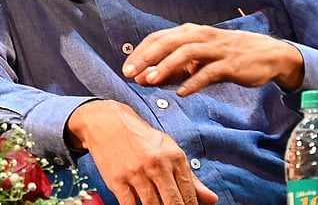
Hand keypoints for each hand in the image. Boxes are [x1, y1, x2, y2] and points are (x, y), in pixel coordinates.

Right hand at [67, 100, 217, 204]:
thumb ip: (190, 177)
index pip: (189, 194)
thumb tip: (212, 200)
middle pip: (173, 203)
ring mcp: (136, 173)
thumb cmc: (140, 136)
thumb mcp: (168, 150)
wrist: (106, 122)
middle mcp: (156, 165)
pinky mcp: (117, 180)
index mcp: (174, 157)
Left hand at [122, 23, 304, 95]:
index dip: (140, 53)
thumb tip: (145, 79)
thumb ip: (173, 69)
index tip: (126, 69)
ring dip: (166, 67)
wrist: (267, 54)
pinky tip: (181, 92)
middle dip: (146, 58)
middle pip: (168, 42)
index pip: (158, 38)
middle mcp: (200, 36)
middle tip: (130, 73)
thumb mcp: (198, 60)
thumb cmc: (226, 56)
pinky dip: (194, 81)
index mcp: (189, 32)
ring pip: (186, 54)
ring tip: (150, 81)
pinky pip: (209, 72)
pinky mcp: (231, 63)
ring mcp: (216, 48)